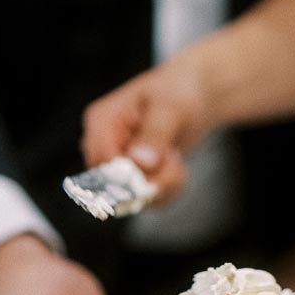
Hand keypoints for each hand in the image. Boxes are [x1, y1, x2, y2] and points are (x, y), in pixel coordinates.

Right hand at [81, 59, 210, 203]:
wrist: (193, 97)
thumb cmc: (178, 92)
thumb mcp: (171, 108)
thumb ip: (155, 134)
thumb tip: (140, 162)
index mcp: (101, 122)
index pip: (103, 160)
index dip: (131, 173)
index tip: (164, 162)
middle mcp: (101, 146)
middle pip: (113, 185)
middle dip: (150, 181)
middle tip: (175, 161)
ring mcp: (115, 165)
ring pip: (130, 199)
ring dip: (162, 188)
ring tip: (177, 161)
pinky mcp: (132, 179)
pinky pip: (144, 201)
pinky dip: (166, 192)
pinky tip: (177, 170)